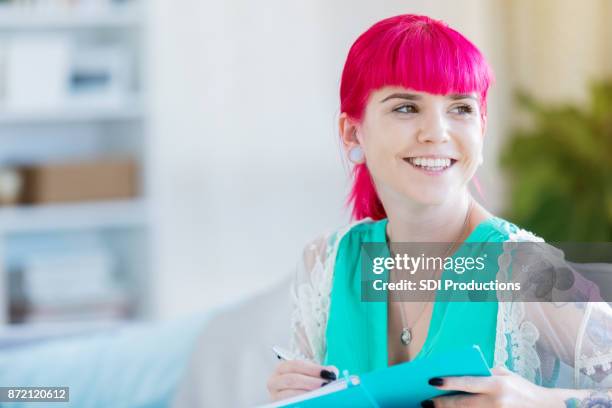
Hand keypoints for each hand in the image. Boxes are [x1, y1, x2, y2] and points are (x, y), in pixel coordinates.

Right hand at [267, 360, 338, 400]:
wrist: (293, 394)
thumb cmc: (302, 383)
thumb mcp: (309, 374)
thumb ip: (320, 371)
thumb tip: (332, 372)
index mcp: (281, 368)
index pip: (296, 365)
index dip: (313, 369)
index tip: (328, 373)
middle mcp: (274, 381)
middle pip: (292, 380)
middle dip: (310, 382)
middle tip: (326, 385)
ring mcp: (275, 396)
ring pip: (290, 395)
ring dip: (307, 395)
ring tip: (322, 395)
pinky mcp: (280, 406)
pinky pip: (290, 405)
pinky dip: (303, 404)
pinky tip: (314, 403)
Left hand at [422, 366, 560, 406]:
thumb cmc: (522, 389)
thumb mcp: (505, 375)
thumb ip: (484, 373)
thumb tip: (459, 372)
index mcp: (497, 384)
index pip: (467, 382)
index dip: (448, 382)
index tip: (431, 381)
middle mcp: (497, 401)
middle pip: (462, 404)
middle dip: (442, 404)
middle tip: (426, 403)